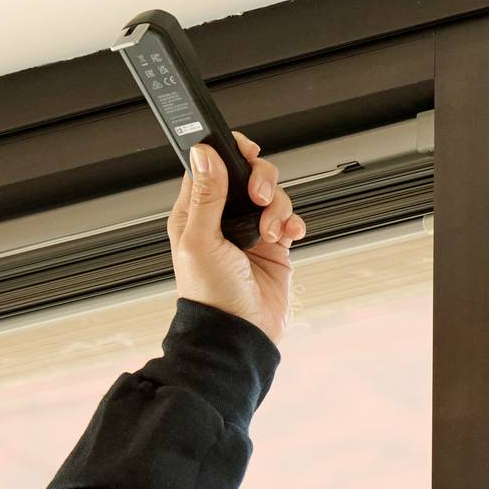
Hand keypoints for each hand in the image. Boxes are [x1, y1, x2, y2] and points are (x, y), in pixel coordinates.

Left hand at [168, 129, 304, 350]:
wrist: (239, 336)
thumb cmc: (210, 298)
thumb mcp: (200, 242)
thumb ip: (205, 196)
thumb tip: (203, 155)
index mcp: (196, 214)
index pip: (210, 167)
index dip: (228, 153)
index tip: (246, 152)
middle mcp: (223, 220)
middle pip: (247, 175)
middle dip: (261, 180)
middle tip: (260, 197)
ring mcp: (250, 233)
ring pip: (272, 195)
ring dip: (277, 208)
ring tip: (269, 233)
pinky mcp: (274, 247)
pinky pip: (289, 219)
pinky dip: (292, 223)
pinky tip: (287, 236)